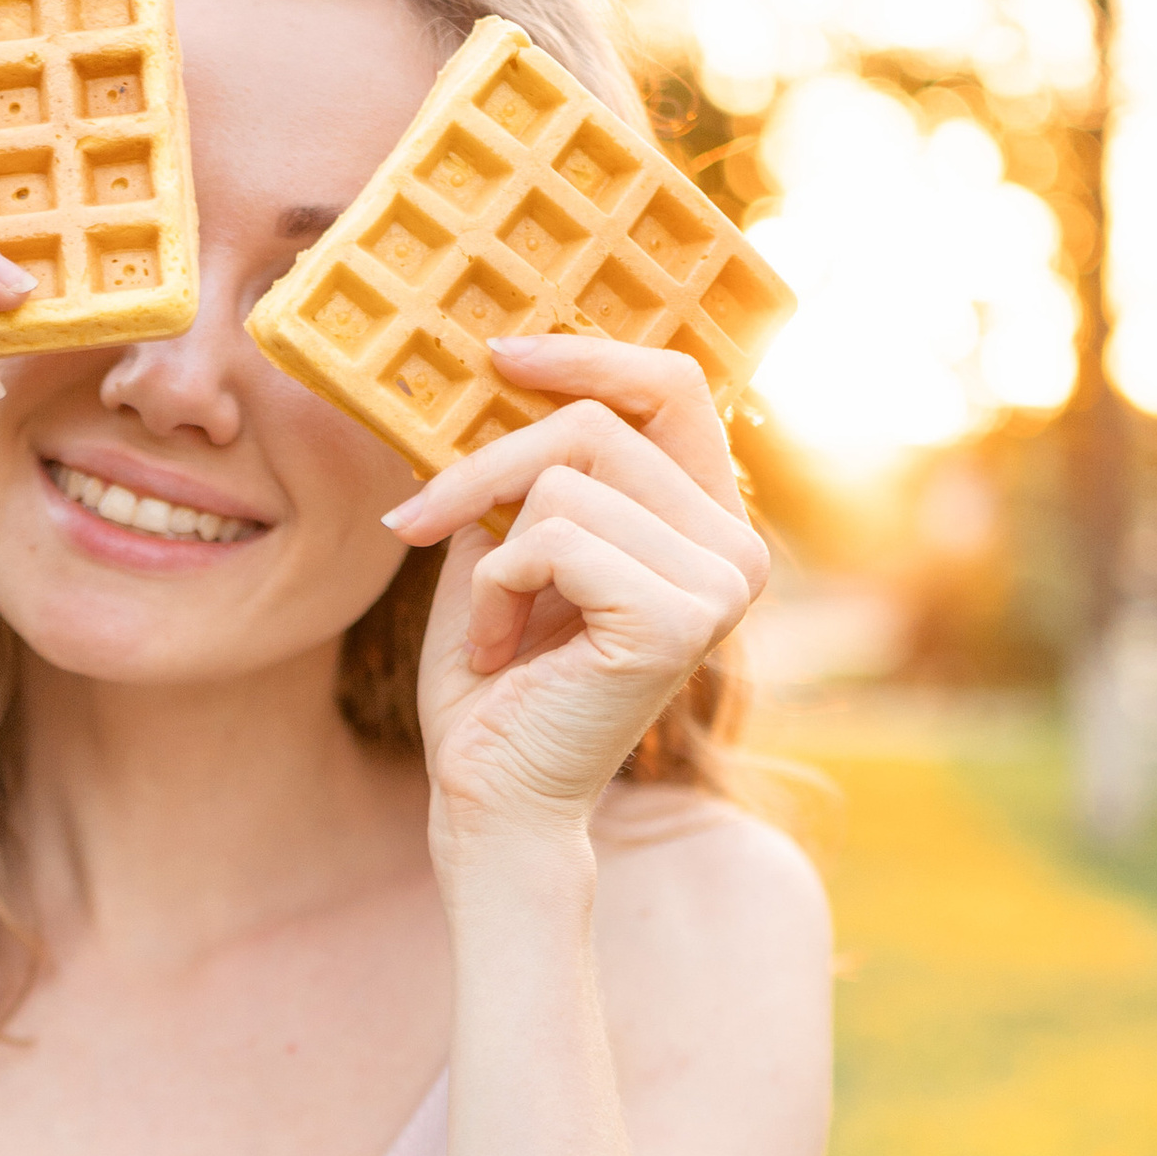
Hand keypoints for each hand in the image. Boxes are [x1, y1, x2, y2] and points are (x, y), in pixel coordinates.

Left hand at [383, 334, 768, 844]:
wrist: (491, 799)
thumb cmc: (492, 683)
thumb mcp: (501, 545)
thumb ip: (524, 468)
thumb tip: (492, 368)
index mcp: (708, 523)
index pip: (674, 388)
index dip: (587, 357)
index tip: (497, 357)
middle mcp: (737, 550)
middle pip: (596, 425)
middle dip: (484, 472)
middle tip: (418, 525)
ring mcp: (720, 585)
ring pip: (563, 481)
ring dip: (492, 553)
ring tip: (496, 629)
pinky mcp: (676, 619)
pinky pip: (551, 538)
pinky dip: (498, 590)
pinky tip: (505, 653)